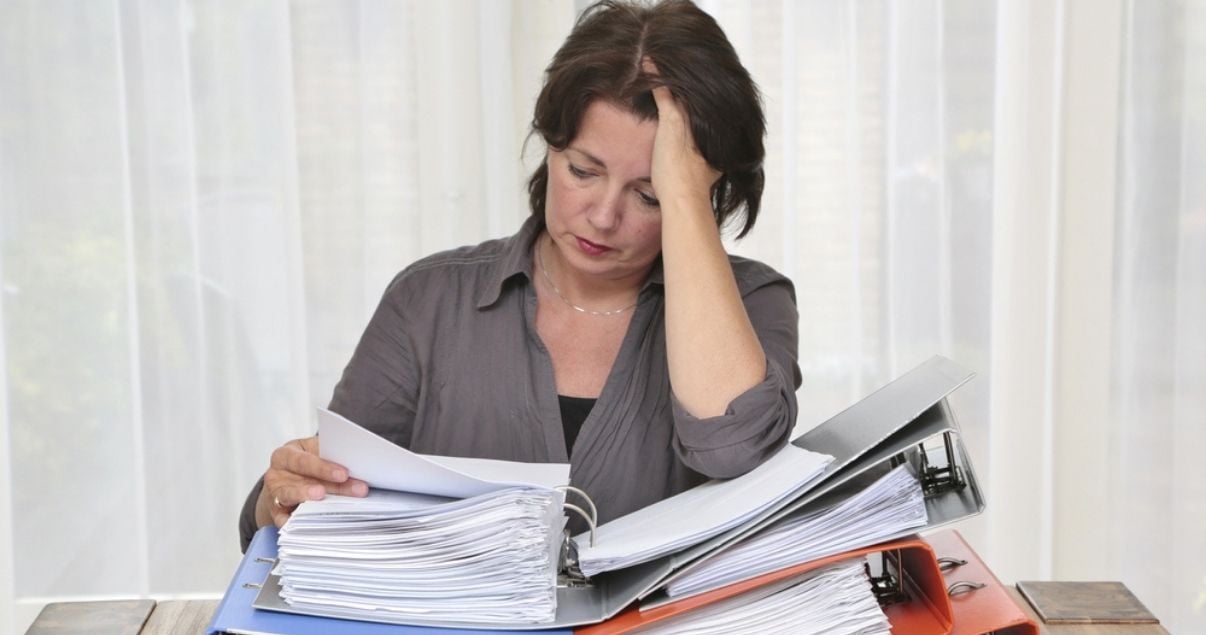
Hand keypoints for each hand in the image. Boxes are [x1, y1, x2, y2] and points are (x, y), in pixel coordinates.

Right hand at [255, 435, 368, 527]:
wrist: (283, 479)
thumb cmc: (304, 463)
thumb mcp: (313, 453)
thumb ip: (328, 456)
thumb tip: (356, 463)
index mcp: (285, 455)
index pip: (304, 460)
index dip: (324, 467)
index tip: (345, 473)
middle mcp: (276, 474)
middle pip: (302, 481)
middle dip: (330, 486)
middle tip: (352, 490)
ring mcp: (274, 494)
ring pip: (291, 497)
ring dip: (310, 500)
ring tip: (327, 502)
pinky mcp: (275, 513)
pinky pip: (284, 519)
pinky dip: (294, 521)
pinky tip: (309, 523)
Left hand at [644, 60, 720, 207]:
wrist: (685, 195)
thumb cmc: (692, 190)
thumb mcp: (710, 173)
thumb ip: (712, 165)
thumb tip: (714, 172)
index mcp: (712, 132)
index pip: (704, 109)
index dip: (699, 99)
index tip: (697, 89)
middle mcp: (703, 121)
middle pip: (694, 93)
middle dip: (689, 81)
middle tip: (681, 62)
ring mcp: (687, 118)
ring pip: (679, 88)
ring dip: (670, 73)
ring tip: (663, 56)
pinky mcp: (671, 118)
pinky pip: (661, 90)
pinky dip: (653, 74)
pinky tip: (646, 59)